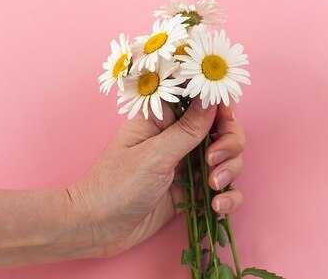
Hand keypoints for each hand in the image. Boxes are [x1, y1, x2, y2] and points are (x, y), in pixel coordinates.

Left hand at [68, 99, 245, 257]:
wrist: (98, 229)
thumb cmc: (116, 186)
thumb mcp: (154, 156)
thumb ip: (188, 130)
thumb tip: (211, 98)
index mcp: (164, 118)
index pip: (202, 100)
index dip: (220, 105)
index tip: (226, 118)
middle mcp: (179, 138)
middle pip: (223, 129)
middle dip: (229, 143)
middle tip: (213, 160)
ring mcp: (188, 165)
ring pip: (228, 158)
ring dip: (230, 171)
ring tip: (213, 187)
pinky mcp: (193, 191)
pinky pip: (223, 188)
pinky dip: (228, 196)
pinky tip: (217, 207)